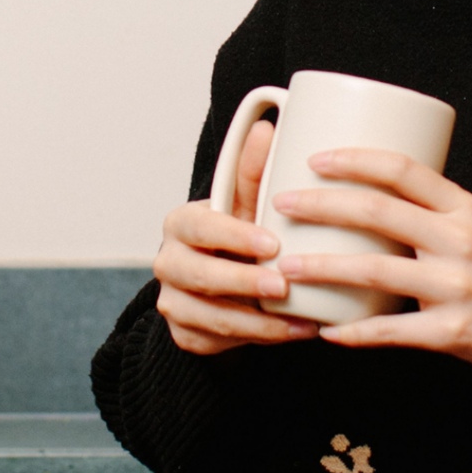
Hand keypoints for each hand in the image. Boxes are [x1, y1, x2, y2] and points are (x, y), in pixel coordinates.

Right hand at [153, 119, 319, 356]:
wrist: (221, 287)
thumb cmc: (237, 238)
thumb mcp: (246, 207)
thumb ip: (253, 174)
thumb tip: (267, 128)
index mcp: (180, 224)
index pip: (200, 227)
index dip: (234, 236)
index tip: (273, 244)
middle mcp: (169, 263)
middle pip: (199, 276)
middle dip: (243, 283)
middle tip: (284, 286)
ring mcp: (173, 303)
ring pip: (210, 318)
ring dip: (259, 322)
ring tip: (302, 321)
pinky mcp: (185, 335)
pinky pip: (218, 344)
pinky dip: (257, 342)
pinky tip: (292, 334)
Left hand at [270, 149, 471, 384]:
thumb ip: (436, 213)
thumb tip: (375, 195)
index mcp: (464, 208)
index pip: (402, 169)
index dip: (354, 158)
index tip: (315, 158)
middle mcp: (459, 241)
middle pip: (376, 211)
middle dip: (320, 204)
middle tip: (282, 204)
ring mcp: (455, 287)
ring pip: (373, 270)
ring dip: (322, 267)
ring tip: (286, 268)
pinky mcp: (453, 332)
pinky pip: (391, 332)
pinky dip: (354, 333)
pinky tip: (326, 332)